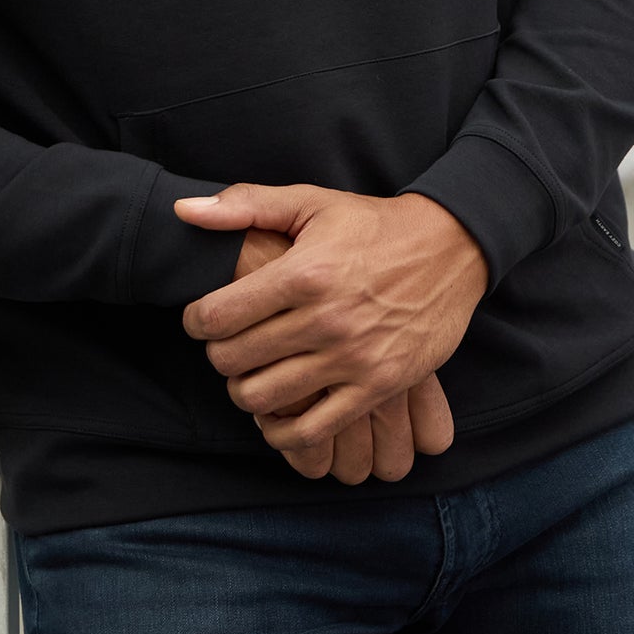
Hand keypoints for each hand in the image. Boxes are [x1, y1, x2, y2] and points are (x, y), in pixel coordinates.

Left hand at [175, 183, 488, 457]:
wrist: (450, 247)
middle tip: (227, 345)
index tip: (200, 319)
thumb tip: (183, 210)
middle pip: (234, 360)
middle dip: (218, 355)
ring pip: (264, 399)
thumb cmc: (371, 224)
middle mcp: (325, 319)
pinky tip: (277, 414)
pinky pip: (311, 432)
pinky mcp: (377, 387)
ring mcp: (353, 358)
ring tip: (251, 373)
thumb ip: (244, 205)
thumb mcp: (310, 201)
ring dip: (244, 391)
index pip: (217, 316)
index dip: (196, 321)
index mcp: (303, 272)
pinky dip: (282, 432)